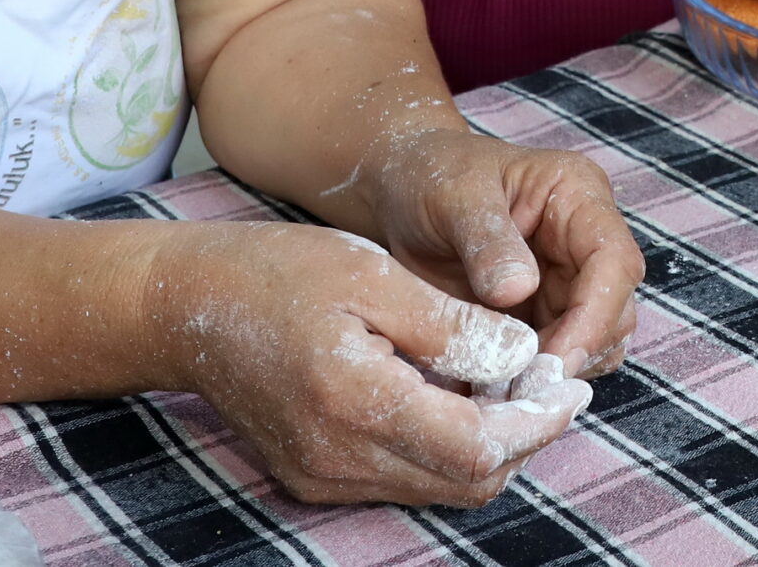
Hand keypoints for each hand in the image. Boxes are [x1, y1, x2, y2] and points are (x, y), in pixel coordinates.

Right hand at [148, 222, 595, 505]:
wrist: (185, 306)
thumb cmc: (279, 273)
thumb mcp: (377, 276)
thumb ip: (453, 326)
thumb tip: (524, 361)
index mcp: (355, 403)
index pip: (478, 447)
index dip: (538, 420)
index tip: (571, 381)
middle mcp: (338, 458)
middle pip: (468, 479)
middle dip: (524, 434)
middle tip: (553, 377)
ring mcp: (325, 475)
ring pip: (442, 484)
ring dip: (490, 441)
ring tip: (515, 379)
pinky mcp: (317, 475)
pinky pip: (406, 476)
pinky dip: (448, 443)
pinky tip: (462, 392)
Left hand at [358, 129, 640, 379]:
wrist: (397, 193)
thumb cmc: (429, 178)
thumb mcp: (453, 198)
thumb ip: (488, 241)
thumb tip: (519, 290)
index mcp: (577, 196)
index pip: (613, 261)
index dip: (594, 315)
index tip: (553, 360)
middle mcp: (584, 240)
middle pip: (614, 309)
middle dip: (575, 352)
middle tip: (520, 388)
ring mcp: (567, 279)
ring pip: (595, 340)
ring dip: (556, 371)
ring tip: (501, 390)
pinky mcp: (543, 313)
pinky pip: (557, 356)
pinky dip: (532, 379)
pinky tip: (492, 388)